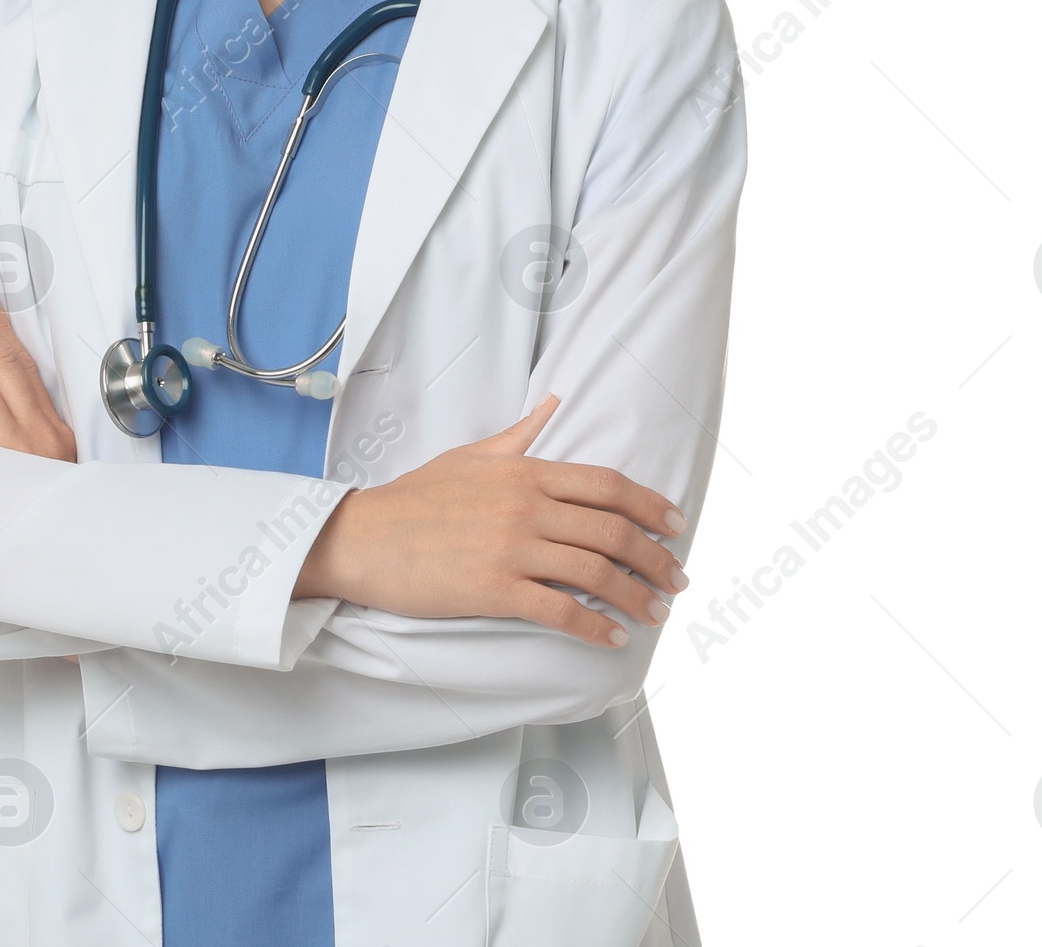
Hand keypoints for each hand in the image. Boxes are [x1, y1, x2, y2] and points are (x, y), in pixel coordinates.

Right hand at [293, 395, 688, 646]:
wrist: (364, 537)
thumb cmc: (415, 496)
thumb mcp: (469, 455)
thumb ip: (518, 435)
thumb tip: (553, 403)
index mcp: (523, 471)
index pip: (605, 485)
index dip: (649, 506)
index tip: (675, 524)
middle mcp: (524, 506)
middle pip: (611, 531)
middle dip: (655, 558)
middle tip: (677, 578)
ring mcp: (510, 548)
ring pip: (595, 572)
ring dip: (635, 596)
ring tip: (655, 613)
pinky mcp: (494, 590)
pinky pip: (560, 611)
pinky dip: (594, 627)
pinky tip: (613, 639)